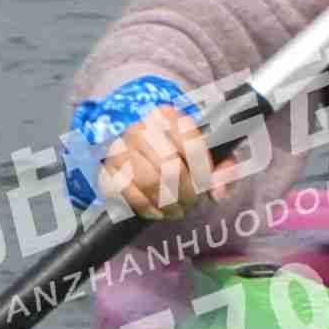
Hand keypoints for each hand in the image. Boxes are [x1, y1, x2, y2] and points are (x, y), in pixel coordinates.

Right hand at [100, 107, 217, 217]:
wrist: (135, 155)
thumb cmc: (175, 154)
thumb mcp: (202, 154)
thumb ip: (220, 169)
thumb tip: (219, 192)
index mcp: (167, 116)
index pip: (191, 143)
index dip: (203, 171)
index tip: (207, 186)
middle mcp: (140, 129)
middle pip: (171, 167)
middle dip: (187, 192)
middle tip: (193, 203)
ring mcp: (120, 149)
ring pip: (151, 183)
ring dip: (169, 204)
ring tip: (178, 210)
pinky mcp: (108, 171)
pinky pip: (132, 197)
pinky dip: (150, 210)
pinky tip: (159, 212)